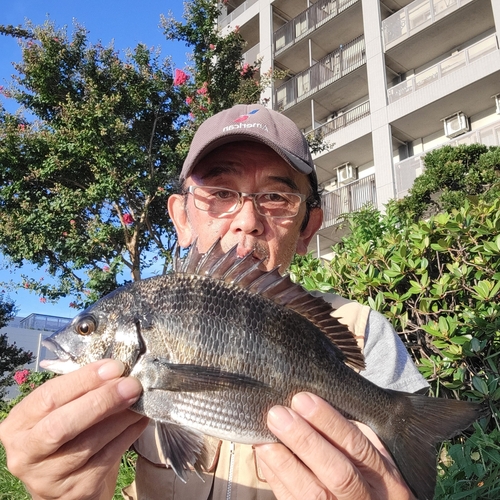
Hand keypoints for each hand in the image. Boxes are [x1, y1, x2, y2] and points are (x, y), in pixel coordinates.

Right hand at [0, 359, 147, 499]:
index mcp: (18, 425)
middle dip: (102, 401)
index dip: (84, 380)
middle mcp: (26, 454)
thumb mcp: (60, 409)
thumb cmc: (64, 433)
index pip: (48, 397)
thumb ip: (80, 390)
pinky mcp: (76, 490)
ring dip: (122, 417)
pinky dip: (129, 434)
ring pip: (91, 443)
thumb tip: (116, 371)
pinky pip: (109, 458)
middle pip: (63, 425)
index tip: (114, 367)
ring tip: (139, 399)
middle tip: (131, 385)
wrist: (63, 482)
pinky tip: (139, 419)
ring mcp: (49, 477)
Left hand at [255, 392, 413, 499]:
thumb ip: (352, 435)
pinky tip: (266, 458)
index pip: (357, 446)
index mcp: (386, 478)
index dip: (329, 422)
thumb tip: (312, 405)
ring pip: (314, 495)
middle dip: (305, 441)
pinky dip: (278, 480)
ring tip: (265, 439)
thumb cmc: (370, 479)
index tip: (302, 400)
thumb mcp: (376, 457)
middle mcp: (367, 499)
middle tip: (278, 415)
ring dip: (285, 464)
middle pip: (338, 473)